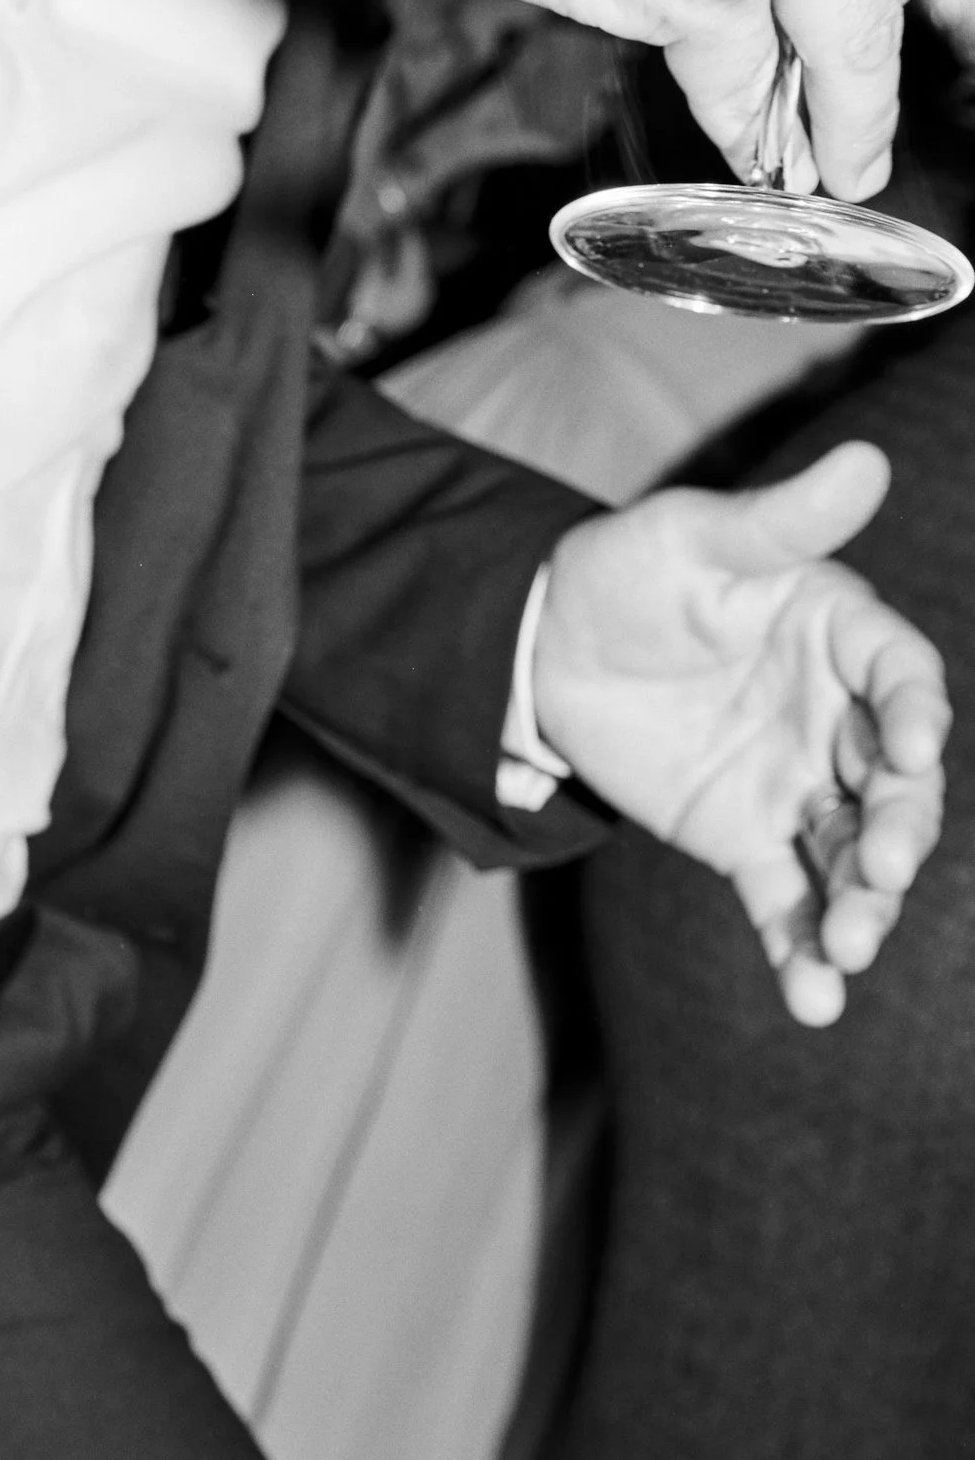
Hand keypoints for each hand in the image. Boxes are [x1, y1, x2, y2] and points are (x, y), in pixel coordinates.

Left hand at [531, 439, 947, 1022]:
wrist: (542, 649)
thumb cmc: (624, 571)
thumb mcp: (692, 537)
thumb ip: (778, 522)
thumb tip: (870, 459)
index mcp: (839, 635)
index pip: (903, 676)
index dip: (918, 713)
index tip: (913, 748)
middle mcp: (836, 719)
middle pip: (895, 784)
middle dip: (899, 830)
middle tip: (881, 869)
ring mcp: (795, 785)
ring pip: (851, 854)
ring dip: (862, 906)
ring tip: (850, 951)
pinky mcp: (745, 839)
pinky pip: (785, 900)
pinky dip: (800, 949)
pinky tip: (812, 1000)